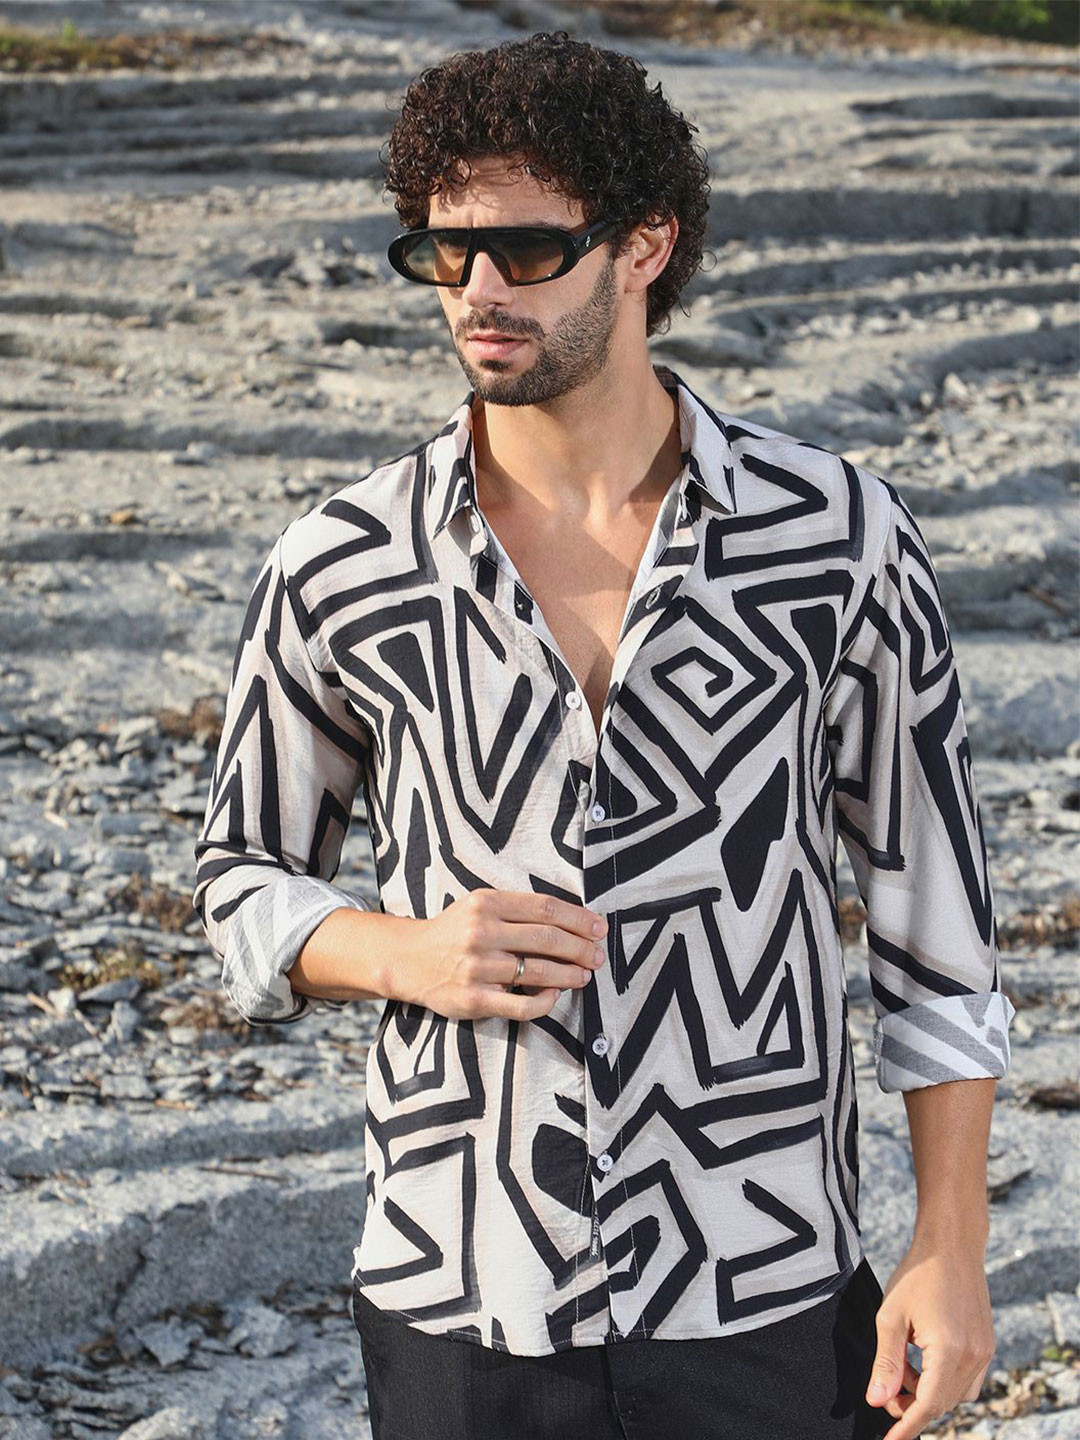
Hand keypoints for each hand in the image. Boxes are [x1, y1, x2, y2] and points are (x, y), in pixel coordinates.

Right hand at [395, 888, 607, 1020]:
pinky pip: (521, 1005)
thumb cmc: (454, 931)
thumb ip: (518, 910)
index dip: (579, 918)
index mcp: (486, 903)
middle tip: (598, 955)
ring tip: (584, 975)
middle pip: (548, 939)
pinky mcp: (473, 999)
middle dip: (582, 948)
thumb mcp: (479, 905)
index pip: (545, 908)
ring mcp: (477, 967)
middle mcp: (481, 932)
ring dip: (570, 975)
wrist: (409, 959)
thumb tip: (572, 921)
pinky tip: (555, 995)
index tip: (599, 928)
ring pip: (539, 972)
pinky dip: (545, 1002)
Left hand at [865, 1239, 995, 1438]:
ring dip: (926, 1393)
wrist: (951, 1245)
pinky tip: (921, 1361)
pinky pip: (967, 1380)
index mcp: (950, 1351)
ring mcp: (985, 1352)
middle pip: (941, 1403)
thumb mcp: (891, 1317)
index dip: (906, 1426)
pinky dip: (942, 1381)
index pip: (927, 1406)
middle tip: (884, 1392)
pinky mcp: (987, 1345)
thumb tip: (875, 1402)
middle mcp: (974, 1357)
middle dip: (911, 1406)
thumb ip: (885, 1363)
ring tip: (900, 1368)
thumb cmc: (917, 1274)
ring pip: (955, 1395)